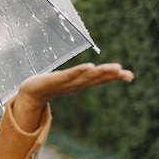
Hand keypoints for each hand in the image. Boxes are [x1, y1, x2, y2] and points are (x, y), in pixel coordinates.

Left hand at [13, 62, 133, 130]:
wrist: (29, 93)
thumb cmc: (49, 84)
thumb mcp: (68, 80)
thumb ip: (80, 76)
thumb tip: (92, 71)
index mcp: (80, 83)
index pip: (100, 79)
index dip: (114, 77)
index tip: (130, 75)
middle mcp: (76, 84)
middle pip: (97, 78)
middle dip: (112, 75)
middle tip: (127, 74)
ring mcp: (66, 83)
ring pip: (86, 77)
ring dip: (101, 72)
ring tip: (114, 68)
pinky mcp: (54, 80)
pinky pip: (69, 75)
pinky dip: (79, 71)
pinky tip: (90, 66)